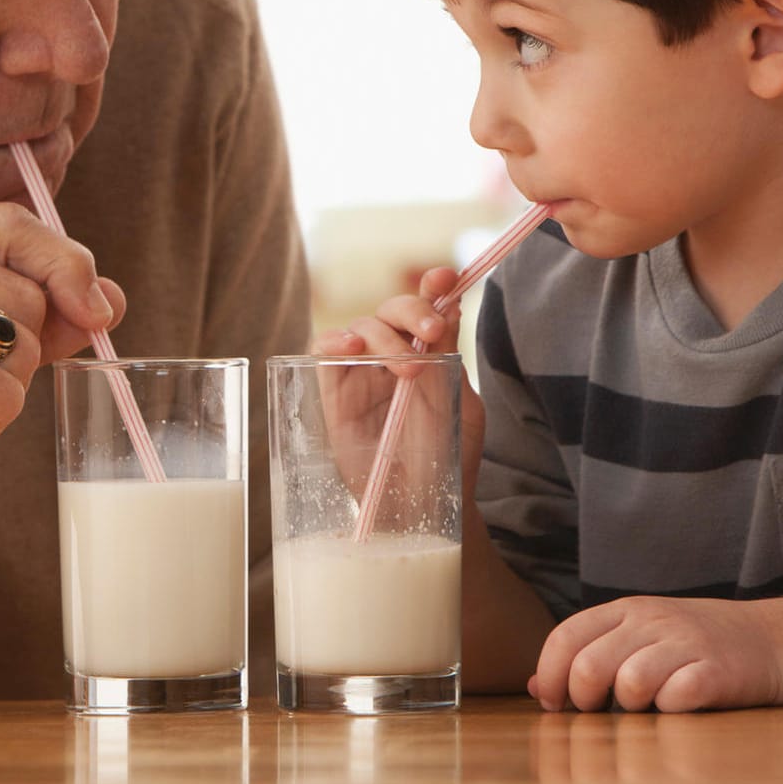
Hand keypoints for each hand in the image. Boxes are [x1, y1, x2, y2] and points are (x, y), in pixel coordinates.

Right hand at [313, 267, 485, 503]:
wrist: (425, 505)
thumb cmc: (448, 458)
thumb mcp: (460, 402)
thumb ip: (450, 354)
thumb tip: (450, 304)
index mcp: (429, 352)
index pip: (427, 307)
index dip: (433, 286)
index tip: (444, 278)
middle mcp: (393, 355)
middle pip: (391, 310)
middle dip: (411, 311)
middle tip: (431, 331)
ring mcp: (362, 372)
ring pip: (360, 325)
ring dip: (382, 334)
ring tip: (404, 365)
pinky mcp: (333, 392)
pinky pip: (322, 352)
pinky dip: (332, 340)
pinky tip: (351, 345)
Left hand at [528, 596, 782, 712]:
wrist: (771, 641)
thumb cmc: (692, 646)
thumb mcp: (637, 638)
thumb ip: (588, 656)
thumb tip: (535, 688)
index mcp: (626, 609)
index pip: (566, 636)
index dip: (550, 676)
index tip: (554, 704)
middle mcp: (653, 620)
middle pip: (589, 667)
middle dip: (584, 701)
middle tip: (598, 712)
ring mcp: (687, 643)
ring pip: (629, 684)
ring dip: (630, 708)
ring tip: (646, 706)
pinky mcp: (718, 671)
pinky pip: (675, 698)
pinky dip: (670, 711)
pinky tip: (680, 706)